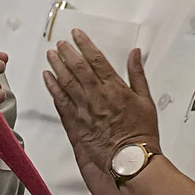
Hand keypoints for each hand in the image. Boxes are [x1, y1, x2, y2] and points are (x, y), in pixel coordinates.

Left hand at [43, 29, 159, 175]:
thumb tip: (135, 53)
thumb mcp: (146, 99)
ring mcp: (84, 108)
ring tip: (51, 55)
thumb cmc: (141, 133)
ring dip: (57, 65)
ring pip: (66, 81)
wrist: (131, 159)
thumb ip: (137, 74)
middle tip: (60, 43)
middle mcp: (97, 95)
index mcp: (115, 87)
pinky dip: (52, 87)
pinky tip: (48, 78)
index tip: (77, 34)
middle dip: (67, 52)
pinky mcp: (75, 122)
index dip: (85, 44)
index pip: (96, 59)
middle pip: (77, 67)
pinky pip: (60, 101)